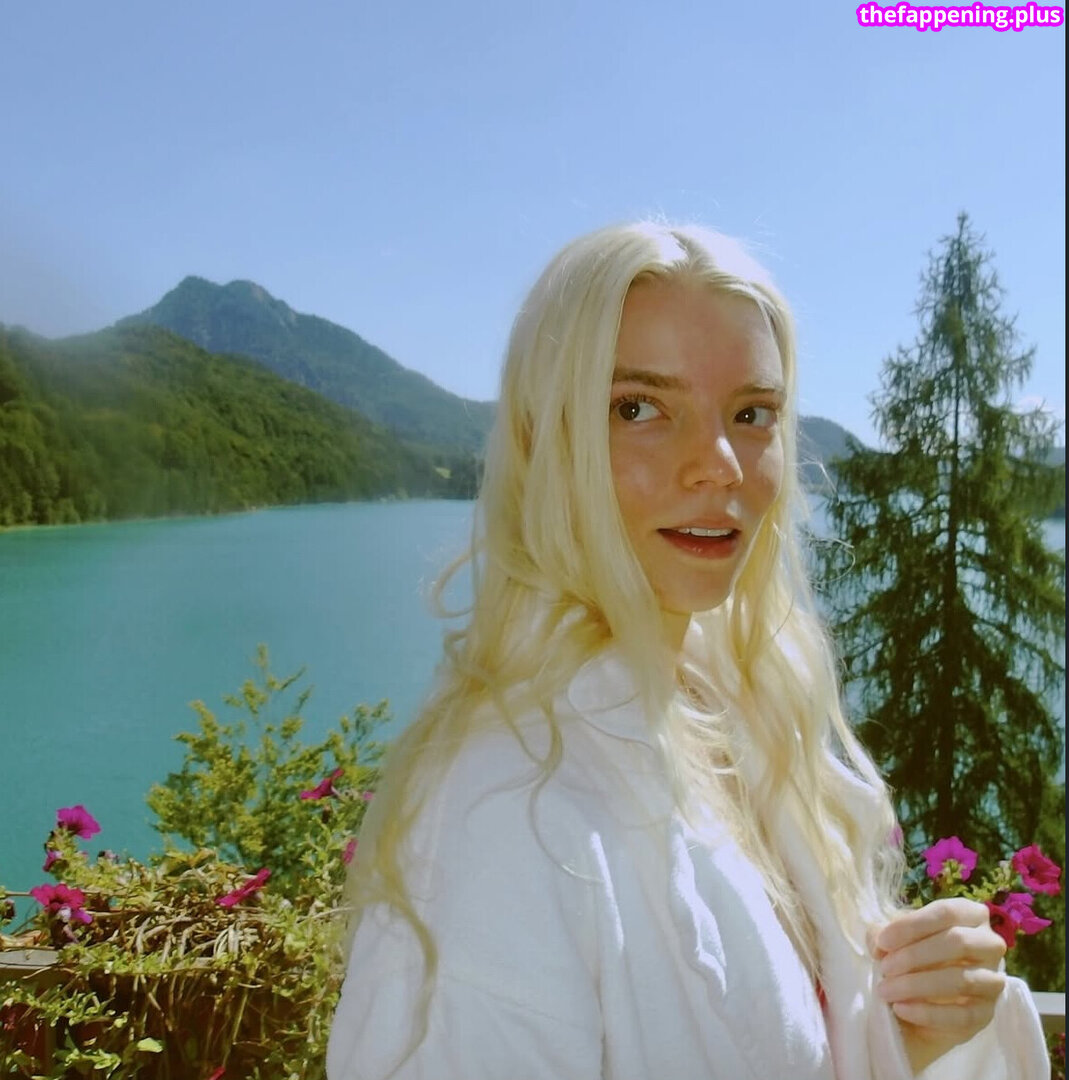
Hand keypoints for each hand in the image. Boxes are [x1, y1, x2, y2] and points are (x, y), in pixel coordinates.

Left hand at [873, 898, 1006, 1074]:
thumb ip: (884, 934)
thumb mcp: (896, 937)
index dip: (913, 925)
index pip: (947, 912)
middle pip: (958, 942)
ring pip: (961, 979)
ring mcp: (992, 981)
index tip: (883, 940)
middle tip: (884, 968)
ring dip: (918, 985)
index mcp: (970, 915)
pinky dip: (928, 1013)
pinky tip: (901, 1009)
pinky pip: (962, 1015)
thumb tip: (878, 944)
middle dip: (915, 955)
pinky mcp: (987, 1014)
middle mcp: (989, 944)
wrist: (921, 998)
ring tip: (886, 990)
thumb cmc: (912, 954)